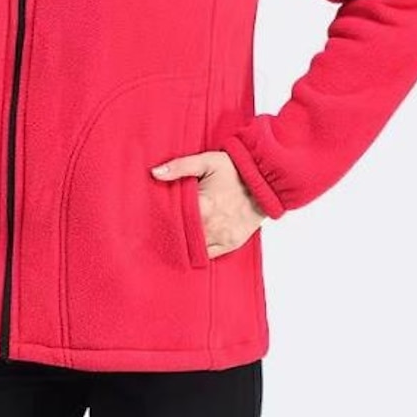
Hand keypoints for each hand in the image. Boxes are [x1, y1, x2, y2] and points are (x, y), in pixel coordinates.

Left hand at [150, 150, 266, 258]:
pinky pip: (210, 254)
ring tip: (173, 235)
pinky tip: (190, 242)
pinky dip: (199, 250)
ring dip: (184, 242)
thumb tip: (154, 173)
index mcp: (203, 207)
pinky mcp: (232, 243)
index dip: (160, 221)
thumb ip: (179, 167)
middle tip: (154, 230)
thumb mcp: (206, 161)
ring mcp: (223, 237)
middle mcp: (212, 227)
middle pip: (182, 237)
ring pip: (194, 249)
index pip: (172, 221)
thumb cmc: (236, 169)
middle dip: (170, 233)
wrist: (268, 180)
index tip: (149, 219)